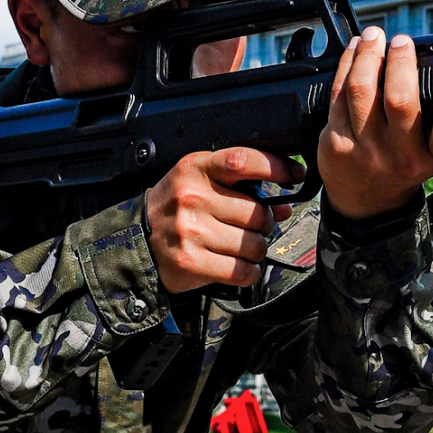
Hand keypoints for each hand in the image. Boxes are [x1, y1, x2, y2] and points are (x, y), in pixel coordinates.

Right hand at [147, 147, 296, 295]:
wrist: (137, 240)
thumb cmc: (175, 208)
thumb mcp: (200, 182)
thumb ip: (241, 187)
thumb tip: (284, 206)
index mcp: (196, 168)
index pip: (243, 161)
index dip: (276, 167)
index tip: (295, 175)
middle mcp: (192, 197)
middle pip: (258, 213)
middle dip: (265, 223)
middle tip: (253, 227)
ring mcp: (191, 231)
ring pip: (254, 245)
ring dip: (256, 250)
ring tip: (241, 246)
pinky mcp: (191, 262)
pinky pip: (242, 271)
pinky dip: (249, 272)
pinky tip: (239, 265)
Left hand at [314, 29, 432, 222]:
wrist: (367, 200)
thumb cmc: (403, 162)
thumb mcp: (430, 151)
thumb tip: (429, 61)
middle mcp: (401, 158)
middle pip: (400, 103)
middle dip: (400, 63)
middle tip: (401, 42)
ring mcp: (365, 151)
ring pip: (362, 91)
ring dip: (367, 55)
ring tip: (374, 37)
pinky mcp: (337, 142)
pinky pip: (339, 94)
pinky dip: (347, 65)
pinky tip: (355, 50)